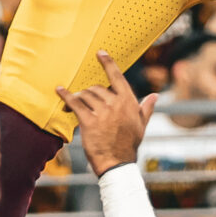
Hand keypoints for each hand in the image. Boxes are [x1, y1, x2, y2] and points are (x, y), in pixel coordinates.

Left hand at [58, 50, 154, 175]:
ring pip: (86, 95)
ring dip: (79, 97)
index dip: (108, 63)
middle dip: (89, 94)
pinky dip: (66, 96)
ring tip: (74, 104)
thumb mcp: (141, 125)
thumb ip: (147, 108)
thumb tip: (155, 96)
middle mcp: (116, 104)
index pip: (117, 77)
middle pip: (97, 88)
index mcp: (129, 102)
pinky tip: (60, 91)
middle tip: (85, 101)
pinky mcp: (89, 121)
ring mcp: (102, 112)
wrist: (117, 163)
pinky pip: (75, 103)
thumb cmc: (129, 144)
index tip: (100, 53)